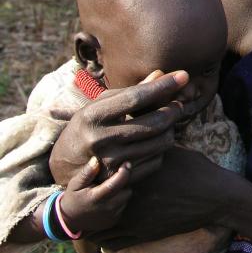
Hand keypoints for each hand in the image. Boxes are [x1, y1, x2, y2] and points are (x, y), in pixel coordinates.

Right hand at [49, 70, 189, 185]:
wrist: (66, 164)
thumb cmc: (89, 125)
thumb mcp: (103, 105)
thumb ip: (132, 91)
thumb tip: (161, 73)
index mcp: (92, 116)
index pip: (135, 98)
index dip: (162, 86)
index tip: (183, 75)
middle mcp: (99, 139)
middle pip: (153, 123)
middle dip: (173, 111)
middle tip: (179, 105)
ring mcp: (109, 162)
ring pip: (160, 143)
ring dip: (170, 130)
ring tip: (167, 123)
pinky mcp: (120, 179)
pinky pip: (157, 161)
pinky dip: (162, 149)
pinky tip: (155, 142)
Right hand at [59, 157, 131, 233]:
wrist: (70, 220)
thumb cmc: (74, 197)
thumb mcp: (75, 184)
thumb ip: (86, 173)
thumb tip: (96, 160)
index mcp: (96, 198)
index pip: (116, 183)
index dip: (124, 172)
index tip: (127, 163)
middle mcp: (106, 208)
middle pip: (126, 191)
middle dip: (123, 183)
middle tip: (114, 178)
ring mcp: (111, 216)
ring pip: (126, 198)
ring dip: (122, 192)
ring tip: (110, 189)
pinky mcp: (114, 220)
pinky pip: (124, 207)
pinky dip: (120, 201)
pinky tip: (110, 199)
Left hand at [90, 147, 232, 249]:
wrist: (213, 196)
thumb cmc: (193, 168)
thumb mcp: (168, 149)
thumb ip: (146, 143)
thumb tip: (134, 126)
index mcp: (128, 174)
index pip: (93, 179)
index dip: (84, 180)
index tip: (82, 179)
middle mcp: (124, 197)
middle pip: (90, 205)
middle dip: (83, 203)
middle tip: (80, 199)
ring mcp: (131, 219)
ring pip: (95, 228)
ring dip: (90, 224)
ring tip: (90, 217)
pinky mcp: (141, 235)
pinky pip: (111, 243)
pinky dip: (104, 239)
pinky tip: (106, 231)